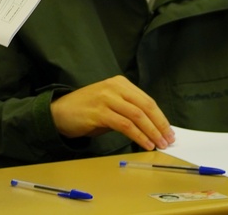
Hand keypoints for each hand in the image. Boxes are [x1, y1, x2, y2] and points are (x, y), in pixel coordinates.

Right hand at [49, 75, 173, 150]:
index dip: (160, 117)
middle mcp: (114, 87)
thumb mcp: (110, 104)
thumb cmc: (86, 110)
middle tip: (168, 139)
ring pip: (137, 116)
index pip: (147, 100)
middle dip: (159, 125)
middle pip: (145, 106)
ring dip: (151, 132)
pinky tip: (144, 144)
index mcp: (120, 83)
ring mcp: (106, 98)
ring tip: (159, 144)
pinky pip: (125, 125)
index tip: (168, 131)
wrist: (59, 112)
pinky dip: (138, 136)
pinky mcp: (99, 112)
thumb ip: (128, 111)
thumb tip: (152, 127)